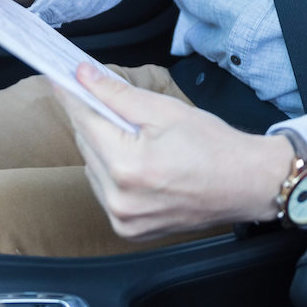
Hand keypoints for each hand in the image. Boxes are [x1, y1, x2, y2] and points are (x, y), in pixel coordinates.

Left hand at [55, 63, 295, 238]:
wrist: (246, 183)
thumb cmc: (214, 146)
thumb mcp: (166, 110)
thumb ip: (118, 94)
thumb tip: (84, 76)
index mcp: (126, 165)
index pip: (83, 119)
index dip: (72, 94)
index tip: (60, 76)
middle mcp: (118, 198)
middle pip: (85, 143)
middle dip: (94, 118)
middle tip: (107, 99)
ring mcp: (122, 219)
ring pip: (92, 168)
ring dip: (102, 147)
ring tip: (135, 137)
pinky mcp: (128, 230)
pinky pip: (104, 192)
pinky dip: (112, 173)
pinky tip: (138, 162)